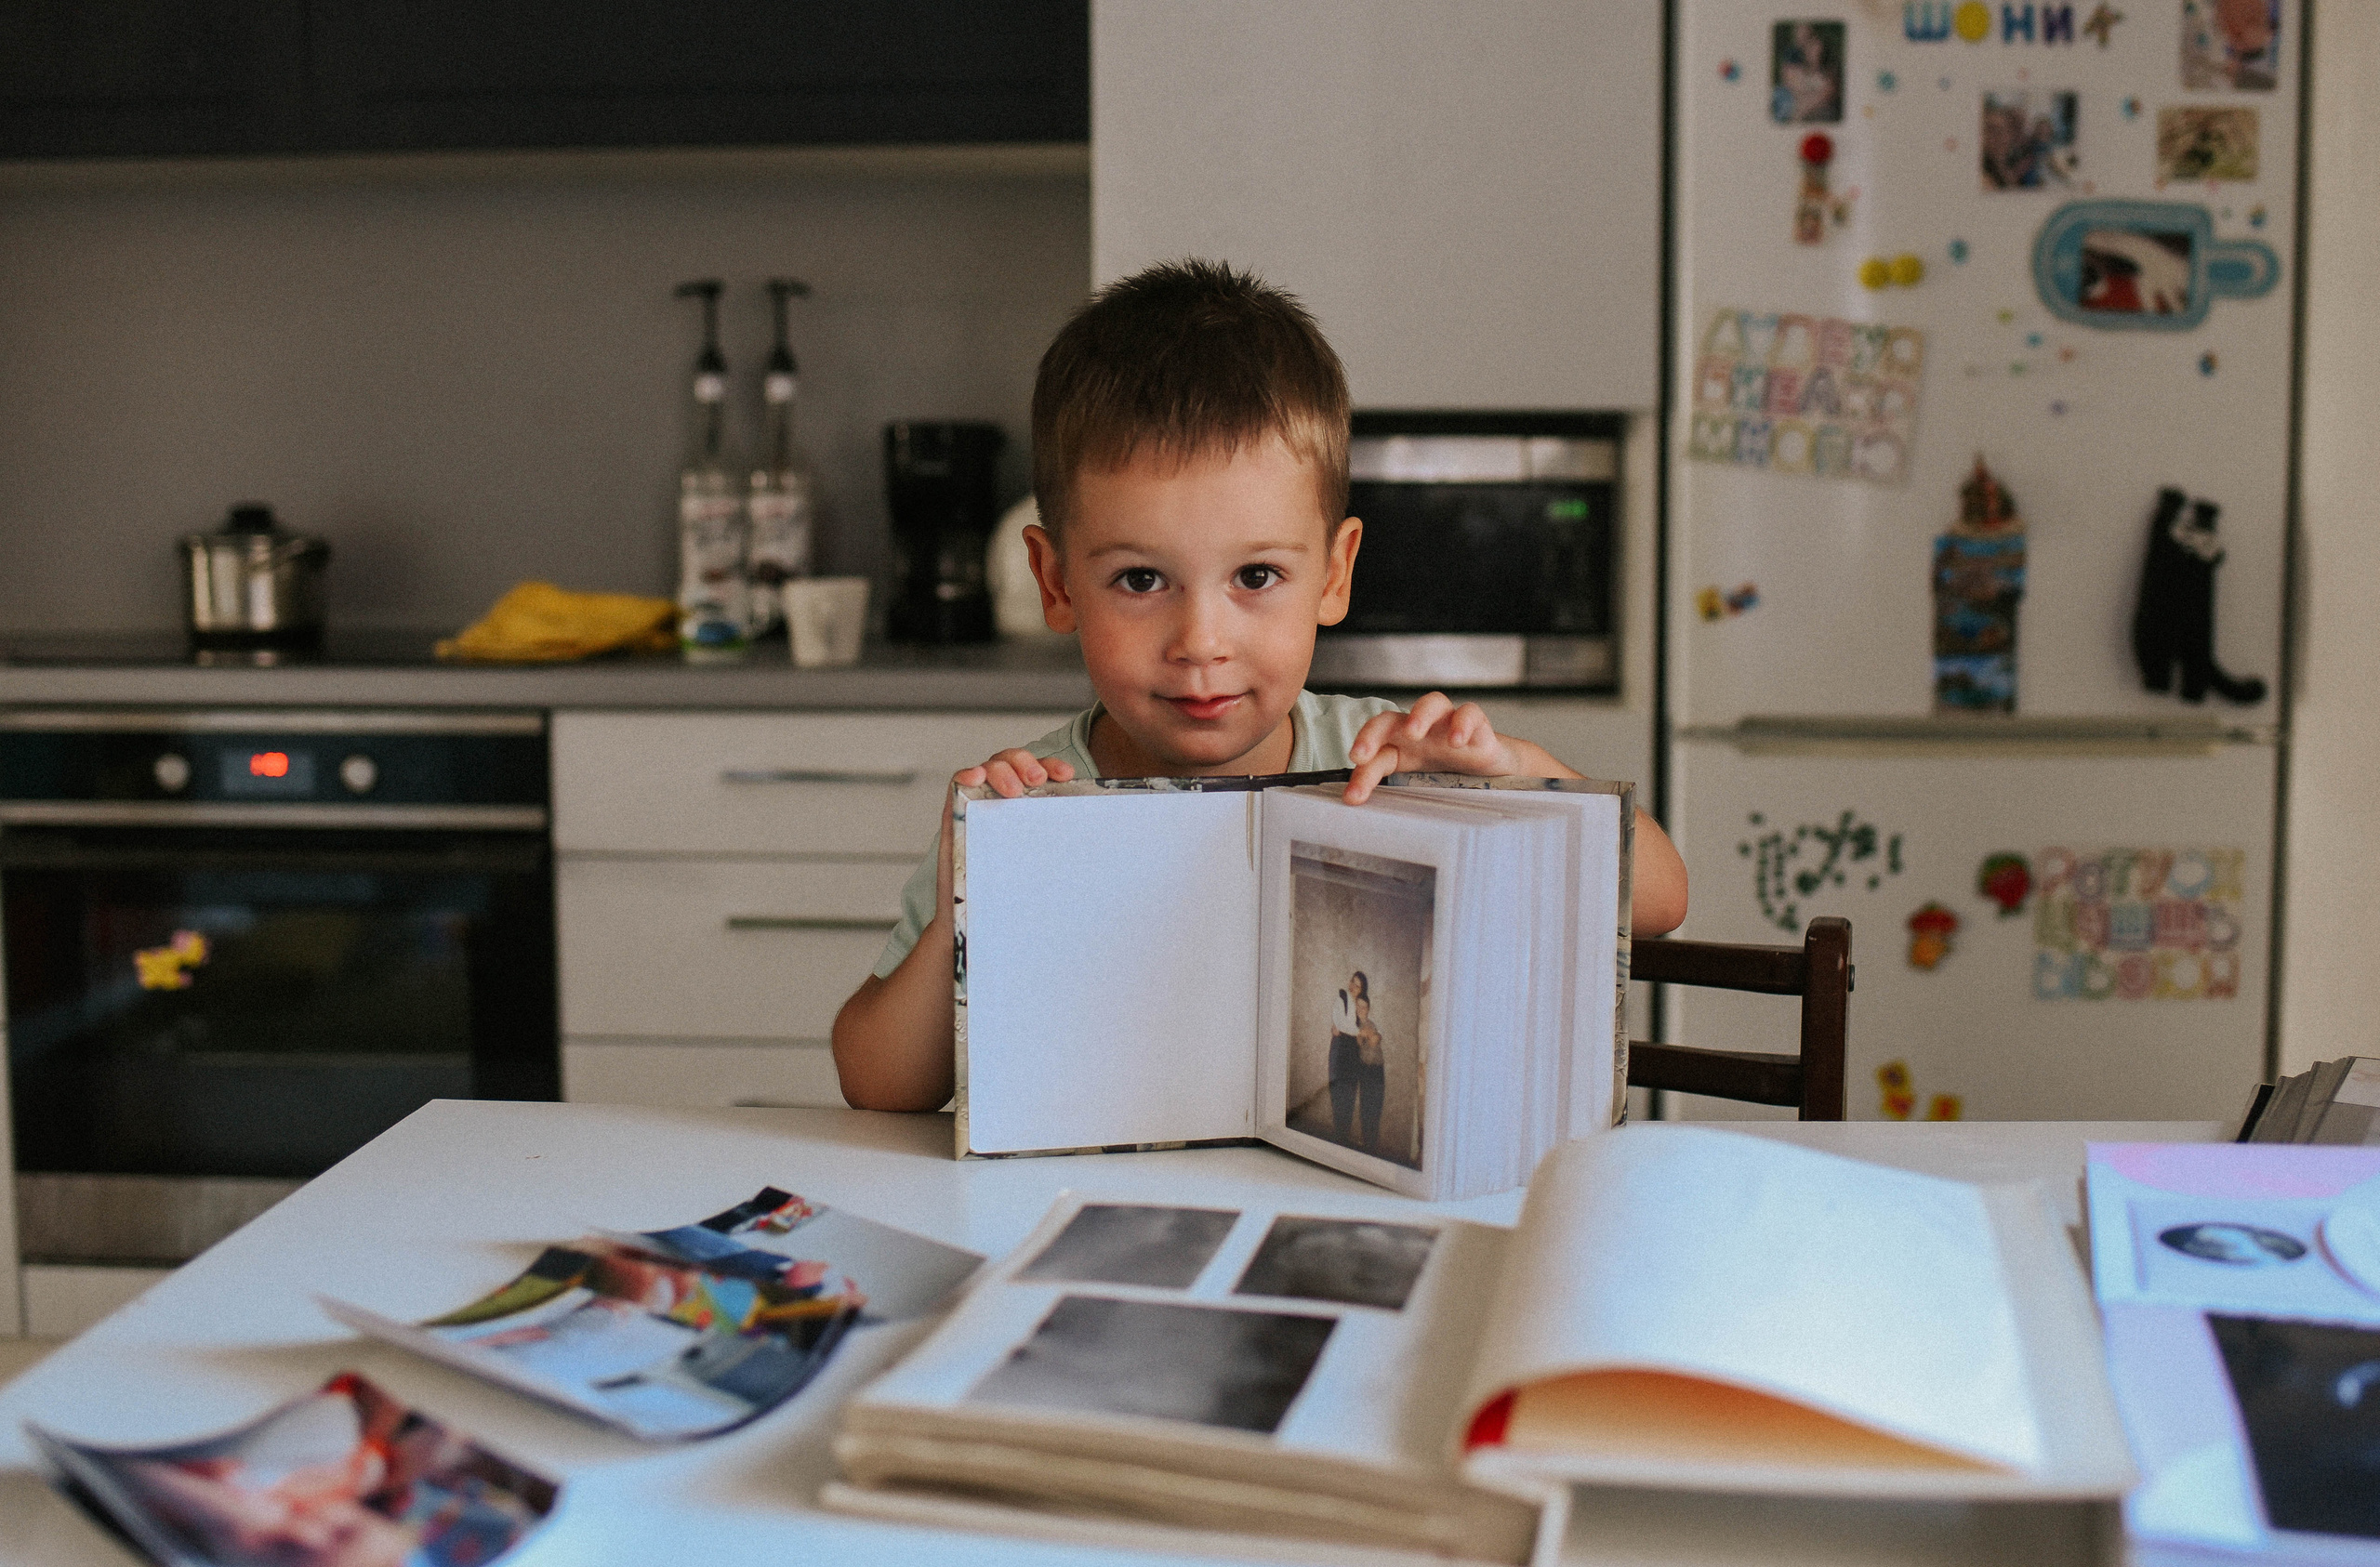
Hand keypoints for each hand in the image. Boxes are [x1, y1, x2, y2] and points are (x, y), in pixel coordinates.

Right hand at [937, 750, 1077, 919]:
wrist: (982, 922)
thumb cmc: (1018, 891)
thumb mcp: (1047, 864)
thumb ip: (1065, 848)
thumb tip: (1107, 844)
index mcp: (1028, 805)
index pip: (1039, 772)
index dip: (1052, 766)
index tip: (1067, 776)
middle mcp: (1003, 799)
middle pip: (1012, 762)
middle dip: (1026, 763)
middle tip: (1036, 779)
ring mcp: (978, 805)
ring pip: (988, 768)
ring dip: (1001, 770)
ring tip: (1013, 790)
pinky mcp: (956, 816)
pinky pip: (957, 785)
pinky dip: (966, 775)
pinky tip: (976, 777)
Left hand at [1343, 693, 1519, 803]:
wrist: (1494, 771)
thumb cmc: (1451, 774)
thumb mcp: (1420, 788)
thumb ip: (1395, 795)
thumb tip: (1361, 813)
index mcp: (1401, 748)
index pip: (1375, 756)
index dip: (1361, 775)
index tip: (1353, 797)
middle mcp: (1421, 732)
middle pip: (1389, 720)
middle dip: (1371, 733)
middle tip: (1360, 755)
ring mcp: (1448, 725)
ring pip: (1432, 703)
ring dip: (1419, 714)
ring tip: (1413, 732)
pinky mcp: (1478, 727)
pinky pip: (1471, 713)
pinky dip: (1463, 723)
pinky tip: (1457, 741)